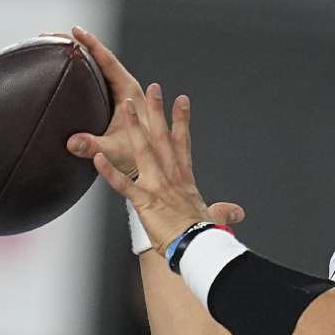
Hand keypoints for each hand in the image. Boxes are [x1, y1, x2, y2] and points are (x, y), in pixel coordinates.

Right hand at [61, 26, 145, 176]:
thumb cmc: (139, 156)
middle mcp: (125, 88)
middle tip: (49, 35)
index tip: (75, 30)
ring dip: (76, 56)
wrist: (152, 166)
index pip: (107, 61)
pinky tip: (60, 69)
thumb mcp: (114, 149)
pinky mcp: (112, 103)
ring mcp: (119, 94)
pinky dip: (78, 70)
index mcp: (129, 91)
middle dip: (75, 44)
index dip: (91, 44)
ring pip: (97, 68)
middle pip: (99, 59)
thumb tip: (72, 143)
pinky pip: (95, 80)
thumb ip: (93, 145)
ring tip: (50, 45)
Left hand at [95, 85, 221, 255]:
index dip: (181, 121)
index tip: (181, 101)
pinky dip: (108, 171)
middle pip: (163, 137)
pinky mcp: (143, 200)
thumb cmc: (203, 235)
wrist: (196, 246)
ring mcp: (156, 185)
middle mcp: (170, 176)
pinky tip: (97, 157)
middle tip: (153, 89)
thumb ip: (223, 212)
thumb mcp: (214, 217)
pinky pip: (121, 183)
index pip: (182, 143)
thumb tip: (237, 213)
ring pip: (143, 149)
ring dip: (134, 126)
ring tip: (127, 105)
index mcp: (184, 178)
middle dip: (157, 111)